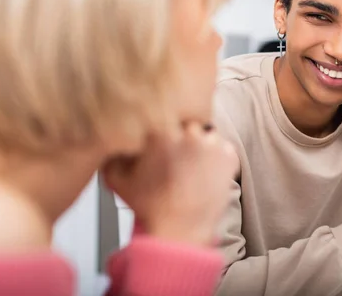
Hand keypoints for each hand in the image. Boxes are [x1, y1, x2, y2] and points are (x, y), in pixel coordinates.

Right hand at [102, 123, 238, 246]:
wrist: (178, 230)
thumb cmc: (149, 206)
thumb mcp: (116, 178)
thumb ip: (113, 150)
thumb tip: (115, 134)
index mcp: (160, 130)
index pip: (166, 111)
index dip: (164, 124)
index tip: (162, 138)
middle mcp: (188, 132)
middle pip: (187, 121)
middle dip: (182, 134)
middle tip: (176, 156)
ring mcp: (211, 143)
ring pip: (207, 133)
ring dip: (200, 144)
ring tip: (190, 167)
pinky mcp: (229, 156)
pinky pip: (223, 147)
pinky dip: (217, 157)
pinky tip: (203, 174)